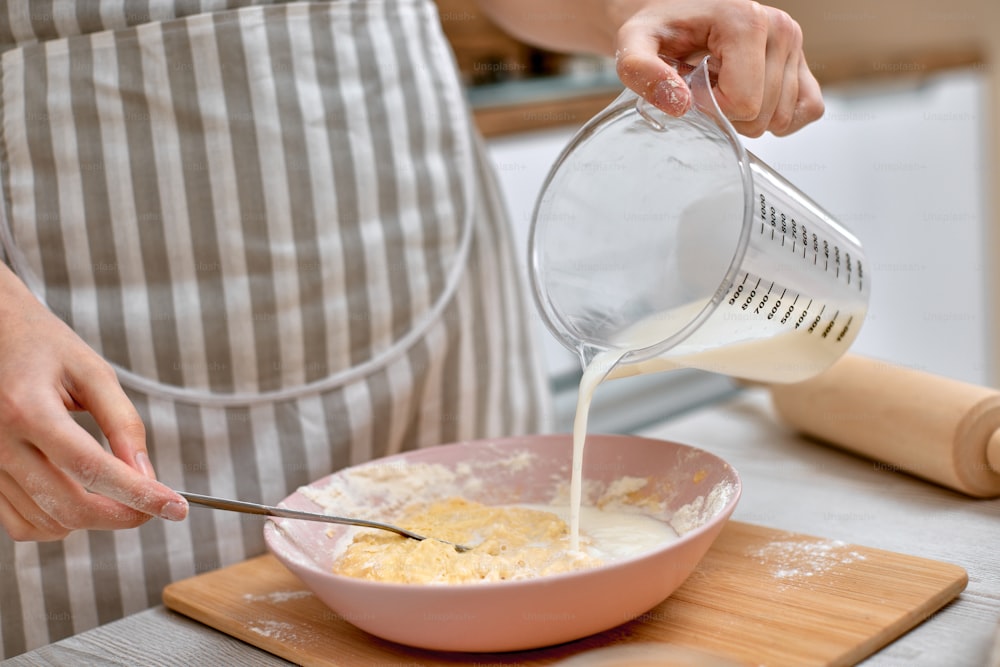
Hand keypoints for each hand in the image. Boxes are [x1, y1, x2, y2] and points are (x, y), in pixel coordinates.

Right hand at [0, 266, 187, 540]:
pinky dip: (59, 524)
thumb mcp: (92, 373)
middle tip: (154, 506)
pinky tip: (81, 501)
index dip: (138, 494)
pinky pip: (21, 524)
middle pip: (68, 505)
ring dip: (93, 520)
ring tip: (118, 493)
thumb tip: (147, 474)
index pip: (91, 468)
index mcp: (28, 409)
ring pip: (46, 522)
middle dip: (121, 515)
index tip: (175, 508)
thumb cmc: (44, 347)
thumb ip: (122, 423)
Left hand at [611, 0, 823, 135]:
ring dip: (747, 116)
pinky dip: (778, 118)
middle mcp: (780, 29)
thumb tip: (680, 104)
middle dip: (728, 115)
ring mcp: (796, 45)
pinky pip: (808, 111)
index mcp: (746, 20)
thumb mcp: (633, 44)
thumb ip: (641, 71)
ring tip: (724, 86)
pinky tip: (750, 101)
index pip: (744, 103)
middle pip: (762, 116)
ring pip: (781, 118)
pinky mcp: (803, 63)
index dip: (710, 108)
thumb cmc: (658, 29)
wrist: (674, 16)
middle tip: (706, 88)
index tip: (690, 89)